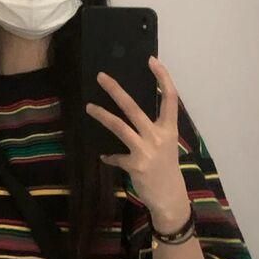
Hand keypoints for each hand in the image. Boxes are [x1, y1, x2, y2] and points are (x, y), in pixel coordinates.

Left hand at [84, 55, 190, 227]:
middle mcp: (159, 136)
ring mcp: (146, 150)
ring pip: (119, 126)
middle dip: (116, 90)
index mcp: (170, 129)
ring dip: (102, 115)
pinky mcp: (135, 164)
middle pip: (134, 107)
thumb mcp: (167, 146)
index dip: (162, 77)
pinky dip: (109, 156)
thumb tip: (131, 116)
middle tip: (101, 77)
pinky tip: (105, 156)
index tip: (152, 60)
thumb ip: (153, 130)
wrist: (170, 198)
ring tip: (89, 107)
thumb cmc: (167, 169)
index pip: (170, 98)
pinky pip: (115, 156)